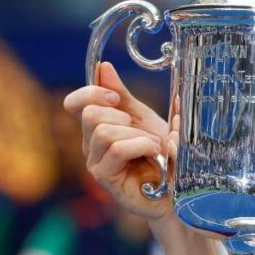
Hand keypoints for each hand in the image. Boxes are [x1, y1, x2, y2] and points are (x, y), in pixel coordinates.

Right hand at [63, 62, 171, 221]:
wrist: (179, 186)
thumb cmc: (162, 155)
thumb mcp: (145, 119)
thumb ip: (123, 97)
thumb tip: (103, 68)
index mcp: (97, 126)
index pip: (75, 103)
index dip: (92, 92)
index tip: (117, 98)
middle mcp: (90, 145)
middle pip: (89, 114)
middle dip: (122, 116)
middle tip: (144, 131)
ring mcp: (96, 163)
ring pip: (103, 132)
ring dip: (137, 134)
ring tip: (154, 146)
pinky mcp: (106, 179)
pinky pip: (116, 149)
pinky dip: (140, 145)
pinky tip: (154, 154)